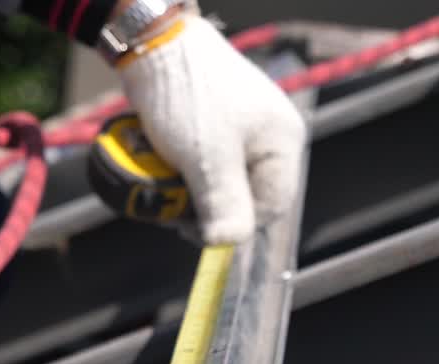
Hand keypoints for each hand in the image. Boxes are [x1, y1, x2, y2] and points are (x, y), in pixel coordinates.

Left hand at [117, 12, 306, 244]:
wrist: (155, 44)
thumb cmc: (187, 97)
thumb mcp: (207, 159)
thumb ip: (223, 205)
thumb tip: (226, 245)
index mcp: (282, 142)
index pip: (271, 207)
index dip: (232, 226)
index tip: (187, 229)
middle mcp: (270, 135)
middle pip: (245, 195)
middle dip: (207, 207)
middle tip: (170, 208)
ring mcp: (244, 128)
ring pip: (222, 180)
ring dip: (192, 191)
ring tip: (162, 185)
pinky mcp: (217, 122)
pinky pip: (207, 161)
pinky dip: (185, 170)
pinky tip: (164, 166)